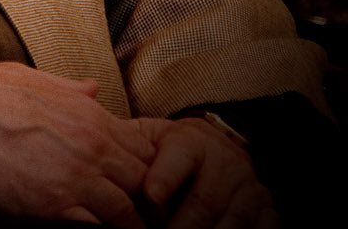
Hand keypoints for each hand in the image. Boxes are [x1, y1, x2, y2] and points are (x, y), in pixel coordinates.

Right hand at [0, 54, 154, 227]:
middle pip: (141, 181)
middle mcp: (90, 145)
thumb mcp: (34, 78)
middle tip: (128, 208)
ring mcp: (73, 177)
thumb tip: (93, 88)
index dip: (141, 167)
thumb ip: (71, 89)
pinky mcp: (50, 206)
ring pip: (124, 212)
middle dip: (138, 196)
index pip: (141, 148)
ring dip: (120, 221)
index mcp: (88, 113)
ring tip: (111, 227)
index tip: (130, 179)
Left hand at [135, 117, 277, 228]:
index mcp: (190, 142)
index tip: (150, 197)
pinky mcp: (267, 209)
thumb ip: (128, 144)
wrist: (220, 148)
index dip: (164, 177)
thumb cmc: (173, 150)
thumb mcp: (151, 138)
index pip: (178, 156)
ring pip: (232, 221)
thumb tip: (92, 148)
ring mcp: (248, 188)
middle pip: (204, 201)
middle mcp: (223, 163)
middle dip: (182, 226)